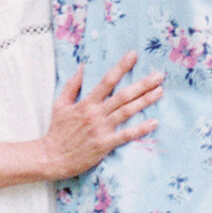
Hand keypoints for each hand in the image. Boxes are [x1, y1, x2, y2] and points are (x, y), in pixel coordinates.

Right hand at [41, 54, 163, 181]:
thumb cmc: (57, 131)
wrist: (52, 157)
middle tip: (159, 75)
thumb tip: (82, 66)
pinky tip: (154, 122)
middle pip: (123, 95)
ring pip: (127, 112)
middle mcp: (96, 114)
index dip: (121, 67)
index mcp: (85, 103)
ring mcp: (101, 129)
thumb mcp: (59, 104)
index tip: (133, 55)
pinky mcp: (105, 144)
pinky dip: (140, 129)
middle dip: (142, 84)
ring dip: (145, 101)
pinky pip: (126, 135)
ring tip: (159, 92)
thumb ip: (72, 85)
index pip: (106, 80)